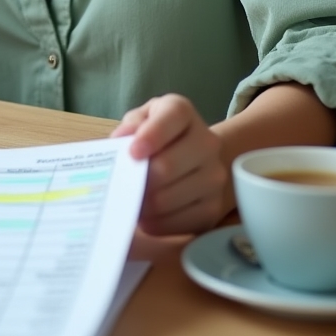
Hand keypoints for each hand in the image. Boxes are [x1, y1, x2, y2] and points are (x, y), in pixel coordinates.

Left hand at [111, 93, 230, 235]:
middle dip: (139, 179)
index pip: (172, 118)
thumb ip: (129, 127)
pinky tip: (147, 215)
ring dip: (143, 205)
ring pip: (169, 199)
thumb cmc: (155, 136)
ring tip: (132, 200)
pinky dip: (156, 223)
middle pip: (167, 166)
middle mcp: (207, 142)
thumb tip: (121, 141)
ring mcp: (215, 176)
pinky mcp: (214, 208)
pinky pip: (179, 222)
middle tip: (122, 185)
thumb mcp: (139, 121)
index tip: (133, 153)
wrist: (193, 157)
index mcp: (182, 112)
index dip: (151, 136)